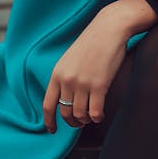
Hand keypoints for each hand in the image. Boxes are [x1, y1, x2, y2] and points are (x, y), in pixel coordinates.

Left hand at [42, 9, 128, 132]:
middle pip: (65, 112)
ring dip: (85, 120)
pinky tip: (100, 115)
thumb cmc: (92, 42)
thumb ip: (66, 77)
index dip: (49, 121)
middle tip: (79, 122)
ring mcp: (83, 83)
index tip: (53, 130)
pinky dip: (96, 118)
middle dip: (72, 122)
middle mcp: (67, 80)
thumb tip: (66, 98)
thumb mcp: (70, 59)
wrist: (109, 29)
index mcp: (57, 73)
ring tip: (91, 117)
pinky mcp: (99, 85)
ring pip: (80, 115)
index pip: (48, 104)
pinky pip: (94, 112)